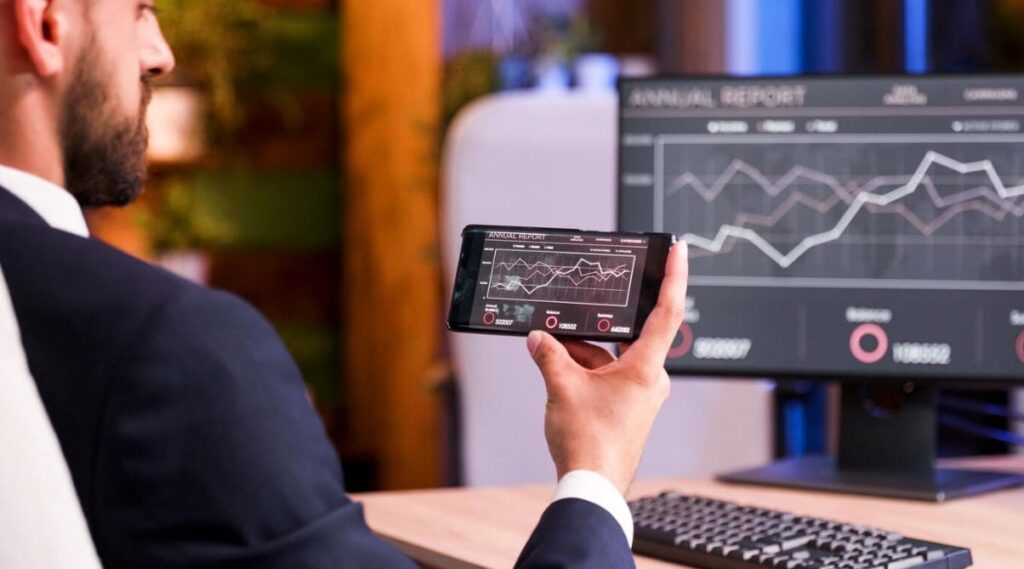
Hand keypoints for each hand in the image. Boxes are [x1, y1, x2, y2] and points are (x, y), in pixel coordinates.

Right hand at [526, 242, 688, 495]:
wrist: (592, 486)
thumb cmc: (589, 444)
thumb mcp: (562, 388)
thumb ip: (550, 355)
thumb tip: (539, 337)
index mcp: (646, 369)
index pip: (667, 311)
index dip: (674, 276)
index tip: (678, 249)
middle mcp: (649, 379)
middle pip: (625, 335)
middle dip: (595, 326)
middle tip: (579, 310)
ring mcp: (639, 394)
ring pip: (611, 357)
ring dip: (582, 352)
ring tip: (551, 349)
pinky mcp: (627, 407)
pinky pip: (607, 375)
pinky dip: (584, 369)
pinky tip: (557, 368)